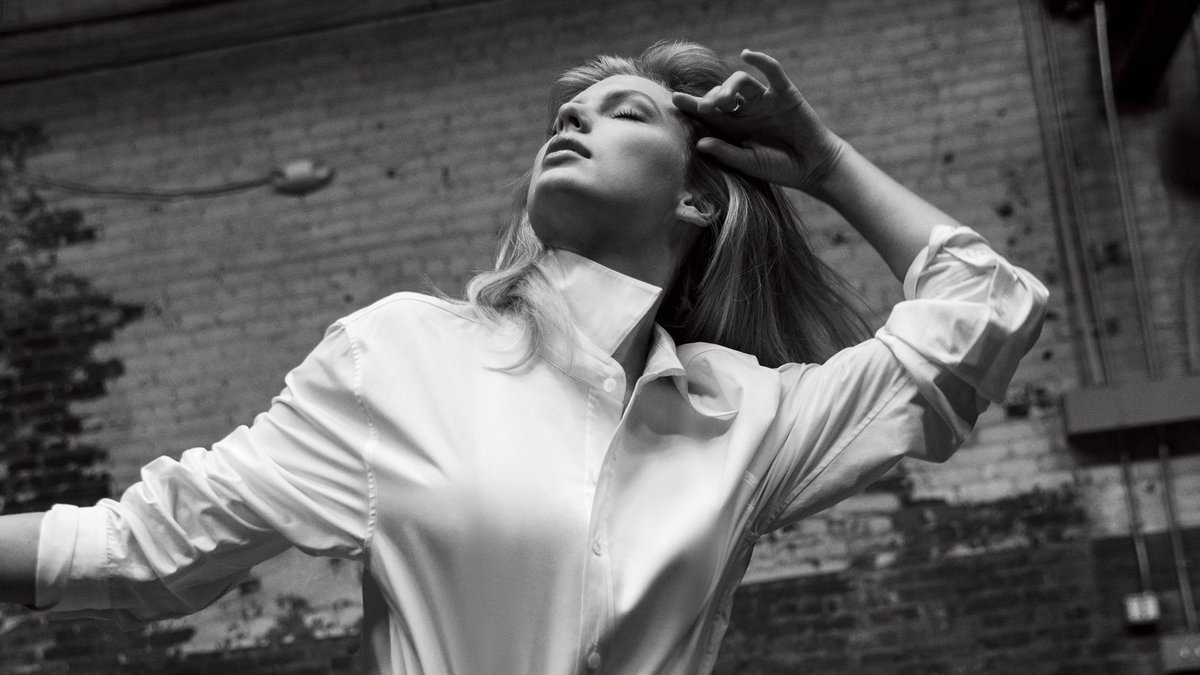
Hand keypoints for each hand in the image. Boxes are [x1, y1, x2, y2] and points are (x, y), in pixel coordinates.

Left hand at [671, 49, 846, 192]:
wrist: (813, 167)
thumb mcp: (749, 164)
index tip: (674, 99)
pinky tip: (748, 55)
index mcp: (734, 127)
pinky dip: (761, 61)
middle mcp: (747, 110)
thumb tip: (700, 144)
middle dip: (711, 99)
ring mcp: (765, 100)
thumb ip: (726, 153)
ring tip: (724, 100)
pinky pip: (772, 72)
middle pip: (722, 94)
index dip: (691, 104)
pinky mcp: (785, 94)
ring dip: (729, 87)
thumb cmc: (780, 168)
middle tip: (706, 108)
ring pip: (741, 82)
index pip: (709, 112)